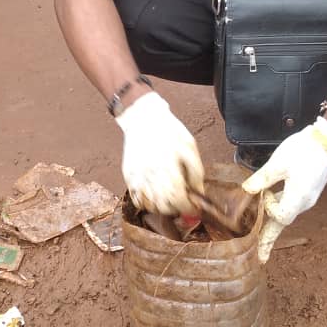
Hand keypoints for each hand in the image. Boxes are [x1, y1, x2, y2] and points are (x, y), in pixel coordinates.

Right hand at [115, 92, 205, 214]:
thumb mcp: (190, 148)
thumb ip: (196, 173)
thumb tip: (198, 193)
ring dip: (161, 208)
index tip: (193, 209)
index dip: (188, 209)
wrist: (143, 117)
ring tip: (169, 198)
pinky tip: (154, 194)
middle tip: (182, 202)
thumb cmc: (169, 131)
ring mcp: (137, 177)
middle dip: (176, 209)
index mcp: (168, 168)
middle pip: (164, 207)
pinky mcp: (128, 175)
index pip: (178, 200)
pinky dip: (146, 202)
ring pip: (149, 206)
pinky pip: (136, 199)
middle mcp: (150, 175)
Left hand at [242, 117, 326, 262]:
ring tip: (261, 241)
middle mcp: (304, 203)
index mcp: (298, 198)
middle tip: (260, 258)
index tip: (264, 192)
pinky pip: (290, 206)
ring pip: (286, 215)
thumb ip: (262, 179)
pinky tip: (270, 210)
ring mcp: (307, 198)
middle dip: (269, 240)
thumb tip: (246, 190)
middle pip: (282, 225)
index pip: (279, 218)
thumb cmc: (304, 150)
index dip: (268, 210)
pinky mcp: (307, 192)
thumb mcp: (278, 163)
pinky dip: (279, 212)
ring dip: (273, 226)